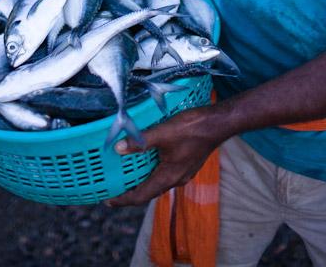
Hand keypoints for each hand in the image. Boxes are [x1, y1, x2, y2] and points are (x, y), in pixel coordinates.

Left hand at [105, 105, 221, 206]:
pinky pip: (165, 173)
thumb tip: (118, 148)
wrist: (217, 124)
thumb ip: (141, 141)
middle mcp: (175, 179)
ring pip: (158, 182)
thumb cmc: (192, 129)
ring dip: (142, 181)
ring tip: (127, 174)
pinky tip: (148, 159)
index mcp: (168, 177)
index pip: (140, 196)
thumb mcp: (163, 133)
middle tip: (113, 187)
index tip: (107, 201)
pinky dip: (153, 171)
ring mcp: (182, 173)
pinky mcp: (186, 164)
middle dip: (130, 192)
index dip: (123, 200)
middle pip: (149, 192)